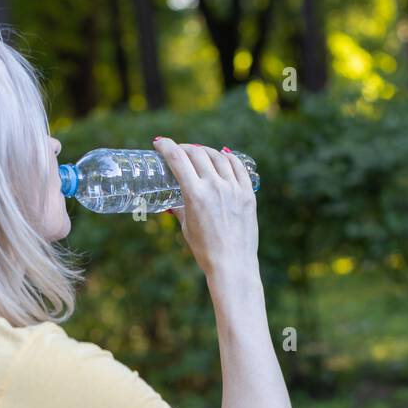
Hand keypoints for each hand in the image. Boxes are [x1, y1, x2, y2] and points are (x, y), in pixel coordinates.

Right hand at [152, 137, 259, 287]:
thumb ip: (180, 208)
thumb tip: (172, 201)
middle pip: (197, 153)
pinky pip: (238, 167)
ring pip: (218, 157)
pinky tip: (223, 157)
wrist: (233, 265)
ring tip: (199, 154)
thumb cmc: (206, 250)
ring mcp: (233, 188)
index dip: (166, 146)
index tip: (160, 143)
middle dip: (184, 148)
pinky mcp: (247, 194)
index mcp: (195, 194)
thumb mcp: (187, 227)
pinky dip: (228, 158)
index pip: (177, 159)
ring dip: (205, 151)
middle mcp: (214, 186)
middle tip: (179, 151)